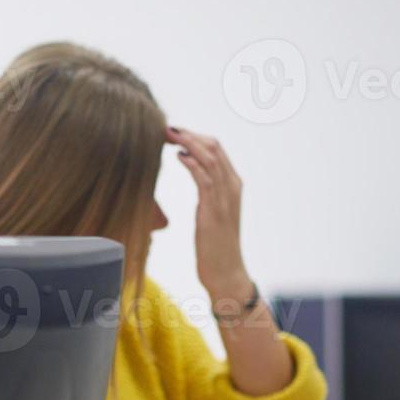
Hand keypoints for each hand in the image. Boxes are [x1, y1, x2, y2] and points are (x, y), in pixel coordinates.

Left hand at [166, 126, 253, 303]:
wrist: (226, 272)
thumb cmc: (214, 244)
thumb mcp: (211, 209)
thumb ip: (206, 186)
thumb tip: (190, 164)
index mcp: (232, 184)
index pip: (216, 148)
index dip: (195, 135)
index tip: (173, 130)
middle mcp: (232, 187)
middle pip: (214, 147)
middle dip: (190, 134)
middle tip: (167, 127)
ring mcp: (225, 198)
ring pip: (210, 158)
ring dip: (189, 143)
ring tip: (169, 134)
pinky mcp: (214, 211)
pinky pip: (205, 179)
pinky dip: (192, 164)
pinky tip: (178, 156)